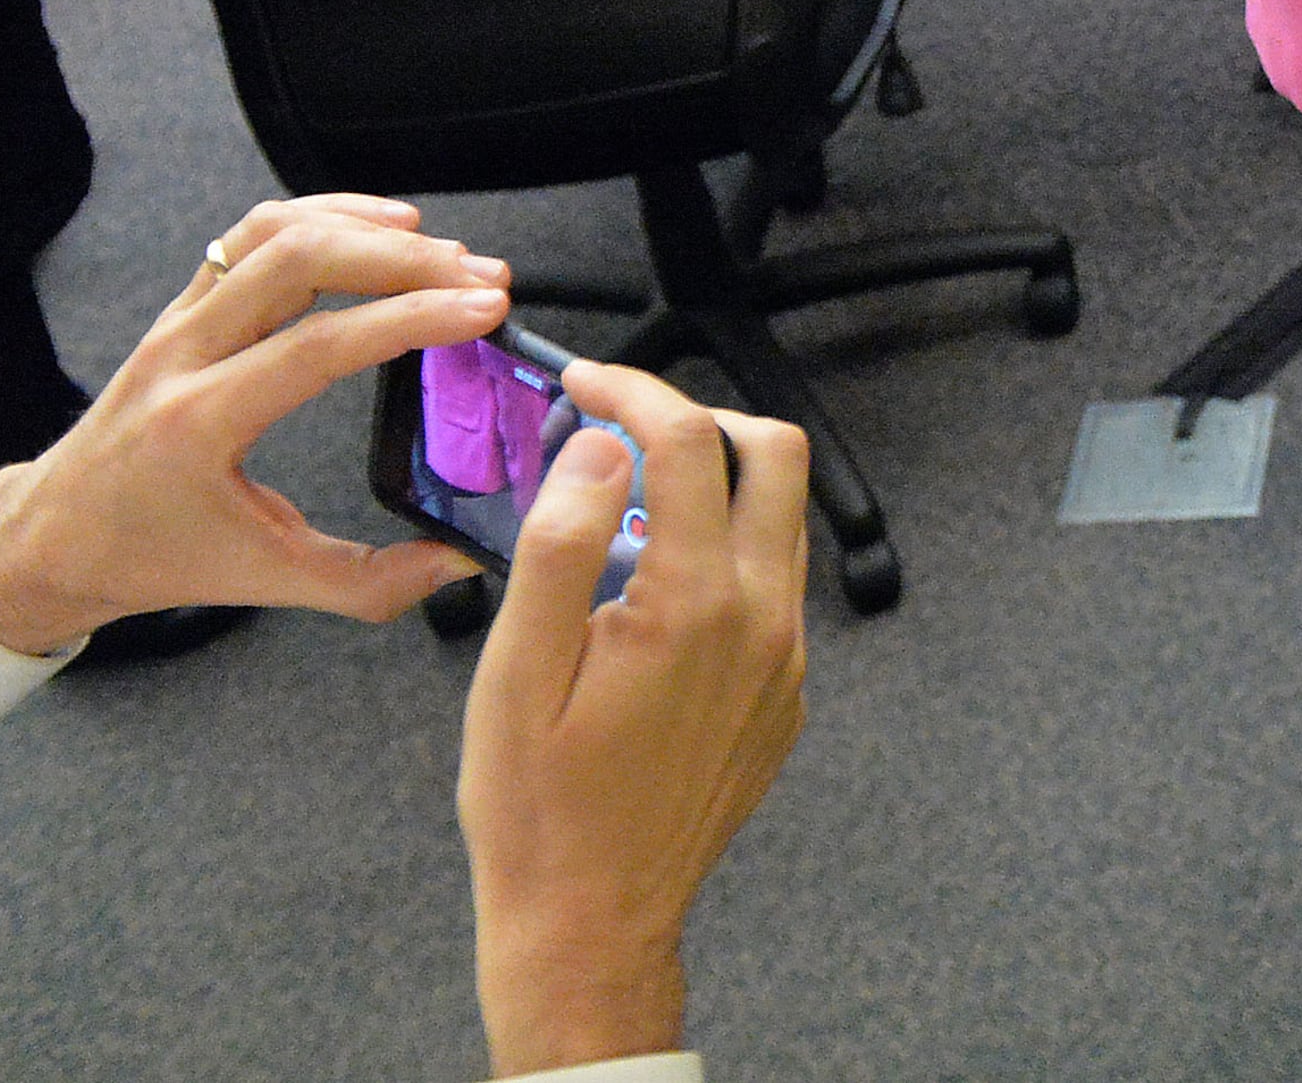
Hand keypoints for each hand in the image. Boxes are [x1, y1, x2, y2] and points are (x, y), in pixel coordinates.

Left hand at [0, 196, 510, 655]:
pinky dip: (324, 214)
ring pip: (273, 231)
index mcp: (199, 423)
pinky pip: (253, 234)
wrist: (54, 535)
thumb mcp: (264, 580)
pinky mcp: (185, 304)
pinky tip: (381, 225)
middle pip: (296, 260)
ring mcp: (178, 319)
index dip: (410, 318)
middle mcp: (182, 355)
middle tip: (481, 278)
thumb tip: (462, 562)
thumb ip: (370, 582)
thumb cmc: (150, 557)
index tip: (484, 310)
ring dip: (367, 227)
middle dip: (403, 259)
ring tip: (442, 249)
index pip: (318, 345)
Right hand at [460, 361, 808, 1079]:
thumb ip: (562, 545)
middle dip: (701, 418)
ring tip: (626, 501)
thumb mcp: (517, 673)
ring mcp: (784, 658)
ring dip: (718, 484)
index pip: (689, 443)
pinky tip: (653, 585)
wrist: (592, 918)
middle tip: (624, 426)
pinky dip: (725, 552)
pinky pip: (774, 586)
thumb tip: (597, 449)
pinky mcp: (785, 691)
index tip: (587, 383)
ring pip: (781, 520)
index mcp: (694, 604)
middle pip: (775, 457)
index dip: (635, 390)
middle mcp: (761, 621)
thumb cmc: (541, 810)